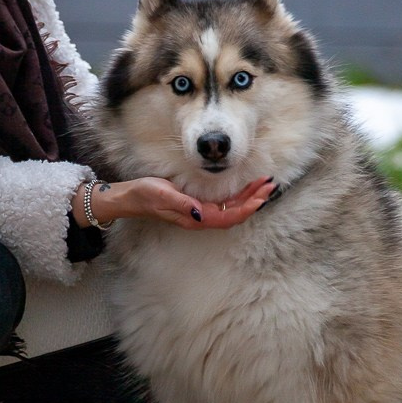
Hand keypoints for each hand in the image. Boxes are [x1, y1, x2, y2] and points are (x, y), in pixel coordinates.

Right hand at [70, 176, 274, 230]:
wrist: (130, 198)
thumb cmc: (144, 195)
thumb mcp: (161, 195)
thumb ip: (181, 204)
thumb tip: (201, 213)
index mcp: (195, 217)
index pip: (229, 216)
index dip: (248, 207)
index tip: (262, 195)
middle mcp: (201, 218)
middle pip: (236, 214)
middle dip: (255, 200)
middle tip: (271, 184)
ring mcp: (200, 214)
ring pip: (232, 209)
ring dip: (249, 198)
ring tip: (264, 185)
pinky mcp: (197, 206)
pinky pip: (224, 205)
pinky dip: (238, 197)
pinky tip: (245, 189)